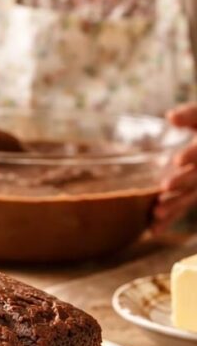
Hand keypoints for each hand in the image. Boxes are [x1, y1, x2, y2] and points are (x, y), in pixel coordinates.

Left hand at [152, 103, 196, 232]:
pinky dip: (170, 219)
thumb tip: (171, 116)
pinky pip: (183, 208)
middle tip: (165, 187)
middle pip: (196, 177)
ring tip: (156, 213)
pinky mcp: (193, 194)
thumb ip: (190, 115)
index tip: (178, 160)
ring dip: (175, 206)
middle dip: (182, 182)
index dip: (191, 155)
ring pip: (190, 197)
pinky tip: (152, 230)